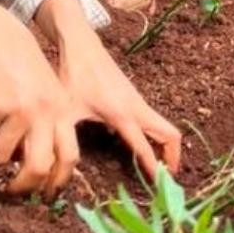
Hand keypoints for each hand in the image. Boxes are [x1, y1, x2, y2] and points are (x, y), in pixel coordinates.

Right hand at [0, 15, 81, 197]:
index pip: (70, 159)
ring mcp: (22, 109)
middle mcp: (47, 113)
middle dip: (23, 188)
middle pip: (38, 168)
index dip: (57, 184)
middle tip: (10, 193)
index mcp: (63, 112)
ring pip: (5, 157)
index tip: (46, 198)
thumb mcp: (45, 95)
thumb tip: (36, 170)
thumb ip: (46, 127)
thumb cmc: (21, 69)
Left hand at [40, 0, 181, 180]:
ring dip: (166, 147)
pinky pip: (154, 120)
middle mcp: (137, 107)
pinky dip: (156, 136)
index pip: (146, 147)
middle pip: (170, 134)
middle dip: (173, 158)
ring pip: (164, 127)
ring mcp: (138, 100)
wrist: (81, 45)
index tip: (160, 187)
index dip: (154, 169)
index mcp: (122, 114)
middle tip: (167, 180)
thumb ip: (66, 139)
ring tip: (158, 170)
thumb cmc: (72, 76)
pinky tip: (140, 148)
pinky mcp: (134, 97)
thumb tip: (60, 167)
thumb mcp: (66, 112)